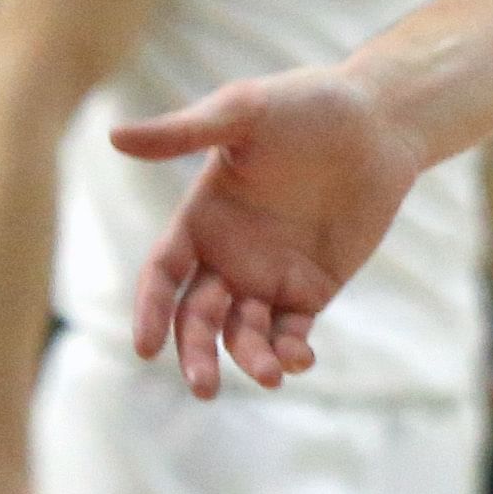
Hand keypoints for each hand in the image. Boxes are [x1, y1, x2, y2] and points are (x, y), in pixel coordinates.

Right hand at [115, 65, 428, 395]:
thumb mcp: (243, 113)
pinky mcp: (312, 286)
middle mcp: (226, 256)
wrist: (378, 119)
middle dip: (196, 353)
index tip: (145, 346)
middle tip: (203, 387)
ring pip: (244, 332)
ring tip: (271, 374)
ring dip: (250, 358)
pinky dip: (291, 349)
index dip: (150, 310)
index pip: (162, 275)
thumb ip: (185, 132)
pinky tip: (300, 360)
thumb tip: (114, 137)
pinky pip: (292, 329)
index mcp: (199, 220)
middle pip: (197, 317)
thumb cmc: (305, 106)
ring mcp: (268, 275)